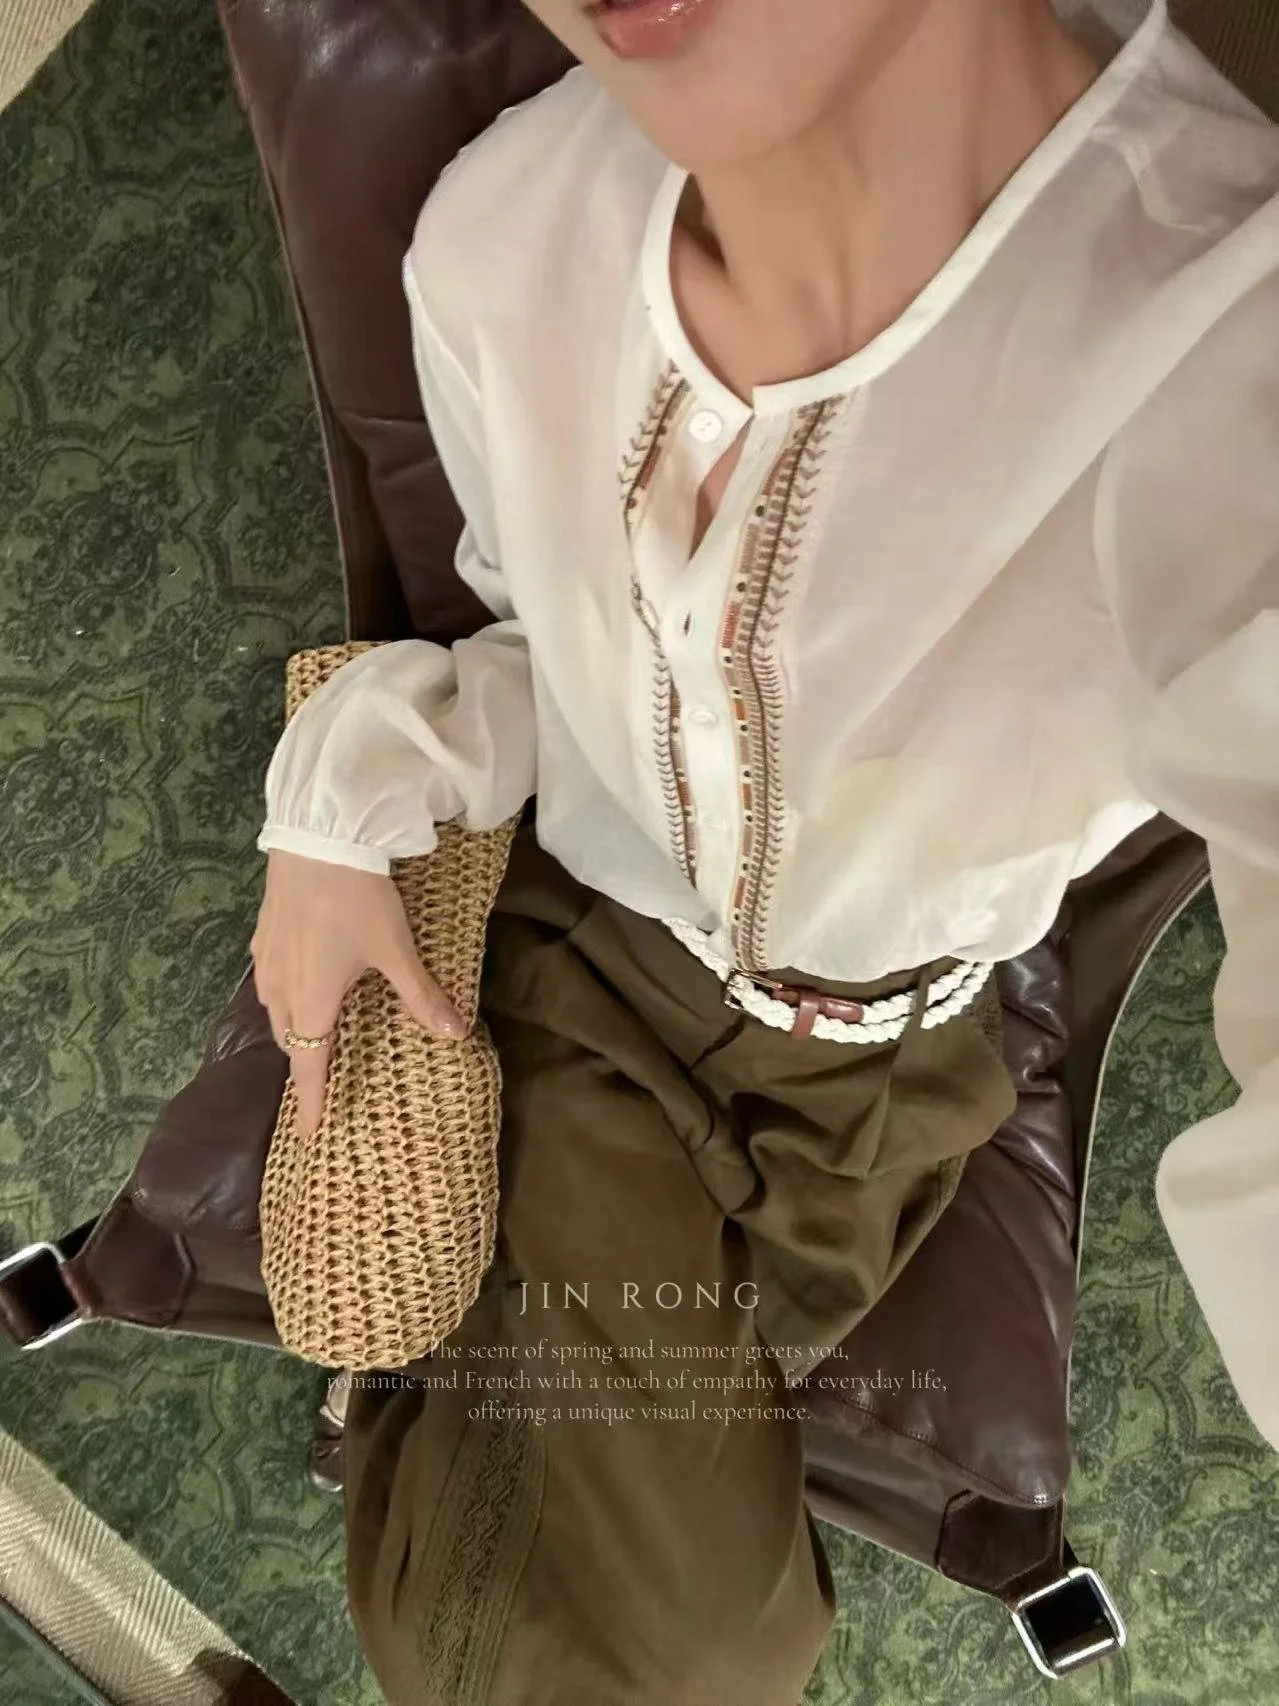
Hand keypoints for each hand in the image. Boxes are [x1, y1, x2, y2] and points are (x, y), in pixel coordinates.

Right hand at [250, 849, 466, 1135]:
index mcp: (313, 1003)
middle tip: (318, 1082)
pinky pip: (268, 982)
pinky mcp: (261, 936)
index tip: (309, 1133)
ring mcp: (266, 962)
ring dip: (291, 1029)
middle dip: (303, 1063)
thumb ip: (421, 995)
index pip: (309, 1066)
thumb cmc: (358, 899)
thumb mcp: (396, 949)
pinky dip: (282, 996)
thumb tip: (455, 1035)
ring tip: (310, 1037)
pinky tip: (296, 982)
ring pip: (275, 1011)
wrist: (316, 840)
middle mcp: (281, 990)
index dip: (312, 1101)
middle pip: (289, 1040)